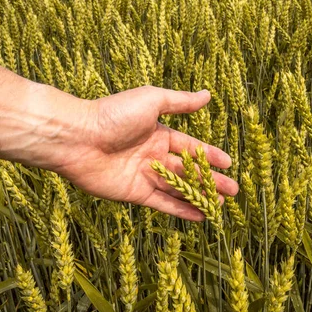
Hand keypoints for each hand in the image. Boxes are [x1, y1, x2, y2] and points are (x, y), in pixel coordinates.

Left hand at [54, 86, 238, 220]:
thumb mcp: (151, 100)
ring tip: (220, 205)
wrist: (78, 138)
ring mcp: (144, 175)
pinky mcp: (134, 193)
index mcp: (158, 133)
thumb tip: (207, 95)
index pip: (190, 146)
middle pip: (188, 170)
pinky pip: (162, 203)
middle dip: (211, 180)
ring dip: (199, 196)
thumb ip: (180, 102)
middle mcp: (153, 155)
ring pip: (178, 188)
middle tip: (233, 191)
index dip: (210, 155)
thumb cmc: (113, 114)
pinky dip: (180, 210)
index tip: (228, 163)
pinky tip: (199, 216)